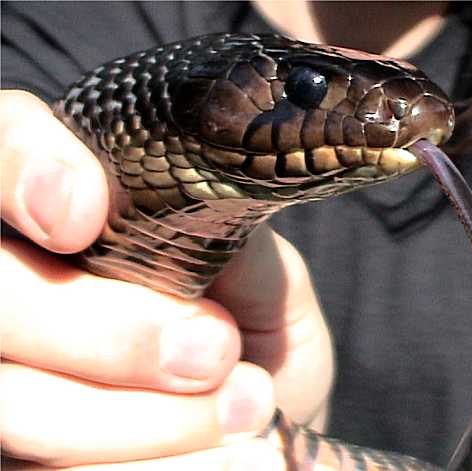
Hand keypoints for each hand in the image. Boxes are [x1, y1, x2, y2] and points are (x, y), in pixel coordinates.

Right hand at [0, 90, 333, 468]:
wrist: (267, 427)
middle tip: (217, 348)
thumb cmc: (263, 343)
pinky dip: (143, 461)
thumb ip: (226, 239)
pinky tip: (224, 450)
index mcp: (84, 222)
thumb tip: (191, 203)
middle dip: (111, 329)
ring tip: (247, 402)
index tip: (80, 216)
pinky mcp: (32, 455)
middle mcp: (31, 291)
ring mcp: (20, 377)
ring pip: (16, 401)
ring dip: (141, 416)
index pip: (7, 147)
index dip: (23, 165)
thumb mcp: (266, 283)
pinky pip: (57, 467)